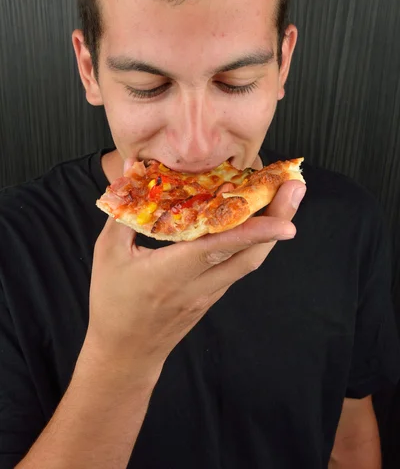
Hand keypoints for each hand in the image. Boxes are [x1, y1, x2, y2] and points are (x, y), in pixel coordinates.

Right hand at [84, 178, 305, 377]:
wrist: (127, 353)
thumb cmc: (113, 303)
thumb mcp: (108, 255)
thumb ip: (122, 215)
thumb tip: (132, 175)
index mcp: (172, 272)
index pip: (219, 249)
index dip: (254, 232)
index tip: (285, 219)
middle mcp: (199, 284)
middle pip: (249, 256)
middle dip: (278, 222)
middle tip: (295, 188)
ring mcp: (210, 293)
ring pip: (249, 262)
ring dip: (271, 232)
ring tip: (285, 198)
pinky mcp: (213, 295)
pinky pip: (238, 266)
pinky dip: (253, 242)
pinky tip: (258, 222)